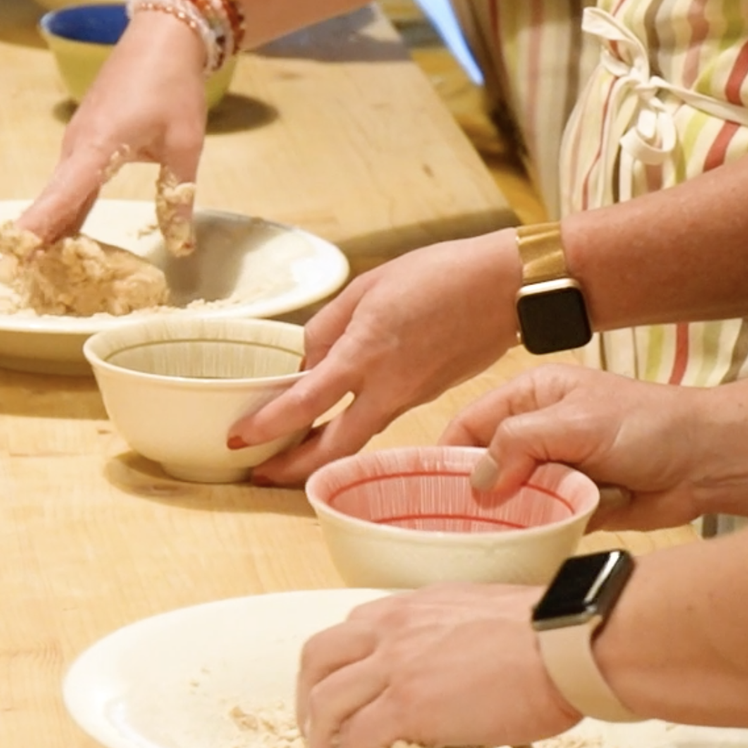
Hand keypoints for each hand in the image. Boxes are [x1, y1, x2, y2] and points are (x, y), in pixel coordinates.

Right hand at [13, 12, 211, 248]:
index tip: (18, 250)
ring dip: (48, 229)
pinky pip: (67, 184)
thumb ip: (178, 197)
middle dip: (36, 240)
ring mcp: (76, 143)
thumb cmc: (173, 86)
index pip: (63, 194)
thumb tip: (181, 246)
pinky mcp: (83, 142)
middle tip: (21, 279)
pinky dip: (61, 211)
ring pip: (57, 194)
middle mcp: (77, 147)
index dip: (40, 225)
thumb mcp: (186, 144)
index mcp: (99, 146)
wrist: (161, 37)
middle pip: (51, 201)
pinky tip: (62, 238)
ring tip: (38, 271)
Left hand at [232, 230, 524, 483]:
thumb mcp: (366, 288)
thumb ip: (327, 327)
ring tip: (287, 452)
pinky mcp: (426, 394)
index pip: (306, 403)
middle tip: (259, 473)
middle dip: (292, 469)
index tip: (238, 439)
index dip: (268, 426)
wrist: (509, 286)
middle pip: (335, 448)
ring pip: (358, 439)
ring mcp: (411, 396)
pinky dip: (351, 428)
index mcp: (365, 353)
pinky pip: (380, 419)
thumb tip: (302, 360)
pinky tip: (333, 420)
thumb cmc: (441, 275)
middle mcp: (389, 387)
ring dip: (320, 452)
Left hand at [296, 585, 579, 747]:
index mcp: (408, 608)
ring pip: (327, 700)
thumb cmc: (548, 631)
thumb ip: (446, 629)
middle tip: (315, 726)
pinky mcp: (409, 706)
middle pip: (318, 660)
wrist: (567, 643)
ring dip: (319, 734)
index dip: (334, 666)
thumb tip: (453, 655)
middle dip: (308, 696)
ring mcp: (394, 668)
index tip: (337, 689)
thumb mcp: (477, 611)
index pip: (348, 632)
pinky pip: (357, 737)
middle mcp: (390, 630)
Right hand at [445, 365, 747, 529]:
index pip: (469, 423)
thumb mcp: (575, 423)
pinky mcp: (574, 502)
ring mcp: (556, 469)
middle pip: (485, 465)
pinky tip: (551, 529)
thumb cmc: (651, 425)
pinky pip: (541, 521)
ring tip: (507, 527)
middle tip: (461, 519)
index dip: (446, 454)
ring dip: (516, 512)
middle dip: (479, 491)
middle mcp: (537, 431)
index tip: (427, 488)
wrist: (712, 462)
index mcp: (531, 396)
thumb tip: (479, 482)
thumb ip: (518, 443)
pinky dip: (545, 528)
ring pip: (512, 498)